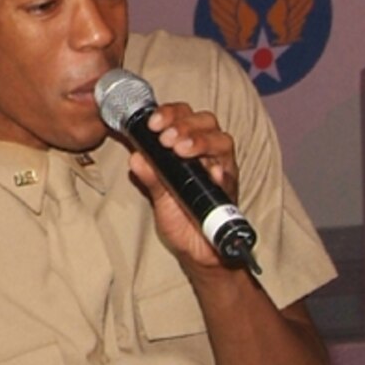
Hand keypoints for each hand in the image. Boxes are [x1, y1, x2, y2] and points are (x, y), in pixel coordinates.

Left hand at [126, 101, 242, 271]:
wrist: (196, 250)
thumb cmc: (181, 218)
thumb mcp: (159, 196)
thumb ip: (150, 176)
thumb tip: (135, 157)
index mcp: (189, 148)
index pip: (184, 117)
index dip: (170, 113)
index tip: (153, 123)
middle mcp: (209, 153)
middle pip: (206, 121)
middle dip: (184, 124)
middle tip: (165, 138)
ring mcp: (221, 169)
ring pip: (222, 141)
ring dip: (201, 140)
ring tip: (181, 150)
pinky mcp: (230, 189)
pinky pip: (229, 173)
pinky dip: (219, 170)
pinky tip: (208, 172)